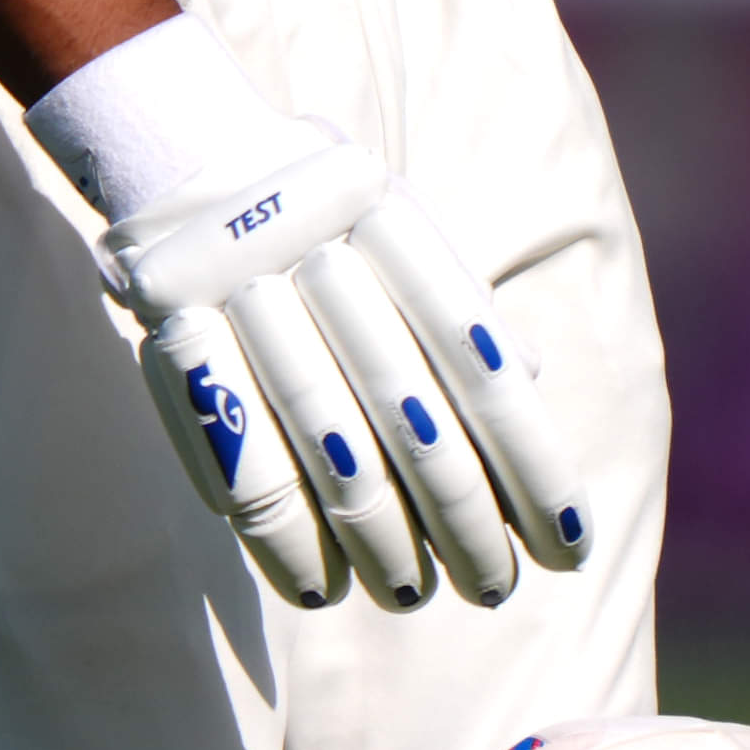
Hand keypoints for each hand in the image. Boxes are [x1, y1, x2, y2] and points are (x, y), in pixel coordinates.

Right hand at [36, 28, 585, 614]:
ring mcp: (245, 304)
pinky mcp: (181, 347)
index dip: (529, 463)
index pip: (479, 368)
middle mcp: (324, 262)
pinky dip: (286, 540)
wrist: (185, 154)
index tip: (567, 543)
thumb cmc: (322, 211)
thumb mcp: (402, 225)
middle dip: (465, 523)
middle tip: (495, 589)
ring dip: (382, 544)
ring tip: (414, 596)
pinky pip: (241, 467)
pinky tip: (321, 585)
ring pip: (334, 456)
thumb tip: (531, 384)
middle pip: (413, 423)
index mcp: (390, 226)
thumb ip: (463, 306)